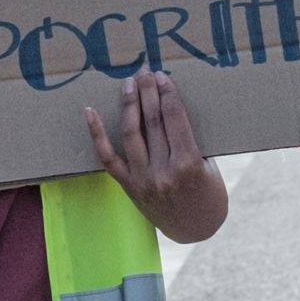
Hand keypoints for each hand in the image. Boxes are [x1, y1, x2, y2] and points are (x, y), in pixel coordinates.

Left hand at [86, 71, 227, 243]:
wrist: (195, 230)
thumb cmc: (209, 193)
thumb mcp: (209, 165)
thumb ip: (189, 140)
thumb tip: (169, 104)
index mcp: (188, 164)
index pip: (174, 118)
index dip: (167, 93)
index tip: (162, 76)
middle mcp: (163, 172)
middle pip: (152, 121)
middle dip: (148, 91)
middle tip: (145, 70)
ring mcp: (143, 180)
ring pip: (130, 134)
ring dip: (129, 104)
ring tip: (128, 83)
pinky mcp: (129, 187)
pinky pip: (108, 158)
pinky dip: (97, 134)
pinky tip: (90, 112)